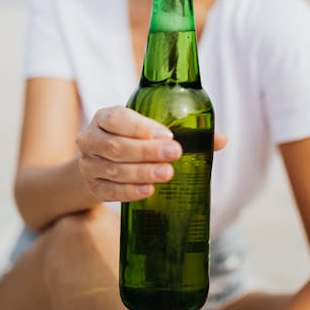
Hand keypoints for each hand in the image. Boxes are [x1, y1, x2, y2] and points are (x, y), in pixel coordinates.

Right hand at [76, 105, 226, 203]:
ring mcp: (88, 165)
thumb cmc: (131, 141)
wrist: (99, 164)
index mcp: (104, 117)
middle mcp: (91, 138)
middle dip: (147, 151)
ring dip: (142, 172)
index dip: (142, 127)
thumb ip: (182, 132)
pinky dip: (129, 191)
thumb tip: (221, 140)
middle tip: (174, 154)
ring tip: (167, 173)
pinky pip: (110, 191)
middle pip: (117, 146)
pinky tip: (148, 190)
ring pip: (114, 169)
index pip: (118, 118)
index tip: (168, 135)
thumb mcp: (147, 130)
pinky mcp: (92, 187)